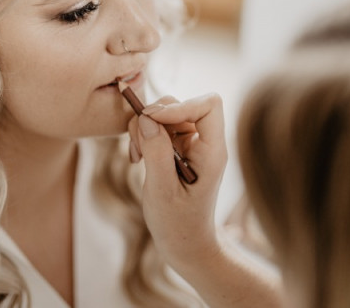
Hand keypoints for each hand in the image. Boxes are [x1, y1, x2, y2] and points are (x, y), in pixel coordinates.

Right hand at [127, 93, 227, 273]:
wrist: (184, 243)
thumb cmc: (178, 224)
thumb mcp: (163, 191)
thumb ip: (156, 153)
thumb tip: (146, 118)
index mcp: (213, 152)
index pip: (209, 105)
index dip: (180, 106)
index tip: (152, 121)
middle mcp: (205, 142)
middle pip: (182, 104)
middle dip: (154, 118)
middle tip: (138, 147)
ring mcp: (191, 144)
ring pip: (165, 113)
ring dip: (144, 128)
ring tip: (137, 157)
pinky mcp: (177, 148)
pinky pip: (158, 127)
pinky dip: (142, 137)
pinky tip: (138, 159)